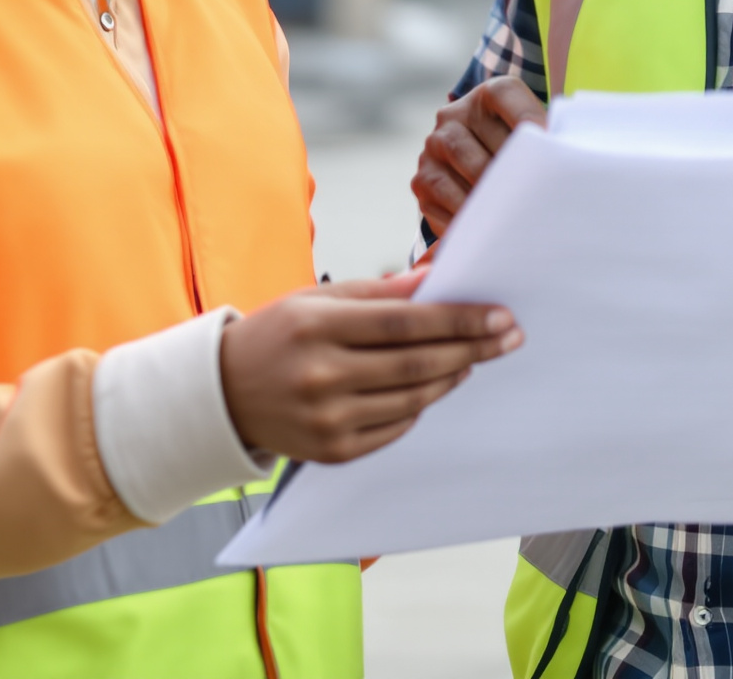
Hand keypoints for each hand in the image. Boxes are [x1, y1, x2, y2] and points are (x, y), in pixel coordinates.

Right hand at [220, 270, 522, 463]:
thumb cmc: (276, 335)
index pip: (405, 322)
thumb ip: (378, 293)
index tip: (499, 315)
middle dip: (471, 347)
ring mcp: (326, 419)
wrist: (223, 394)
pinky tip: (435, 386)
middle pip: (417, 363)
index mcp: (317, 326)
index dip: (458, 319)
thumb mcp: (318, 300)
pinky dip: (419, 407)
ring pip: (412, 399)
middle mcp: (321, 375)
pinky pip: (394, 429)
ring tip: (472, 358)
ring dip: (450, 377)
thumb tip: (435, 280)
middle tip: (508, 337)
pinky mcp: (332, 452)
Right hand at [413, 76, 547, 234]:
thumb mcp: (531, 133)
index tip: (551, 150)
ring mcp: (434, 147)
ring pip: (471, 171)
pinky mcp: (422, 180)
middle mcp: (454, 115)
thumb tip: (561, 153)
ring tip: (521, 212)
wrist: (476, 164)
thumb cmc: (518, 150)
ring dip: (499, 194)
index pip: (505, 95)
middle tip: (541, 194)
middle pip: (490, 142)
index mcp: (487, 94)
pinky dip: (474, 214)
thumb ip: (546, 138)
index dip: (531, 120)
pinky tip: (493, 224)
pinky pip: (449, 200)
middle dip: (519, 171)